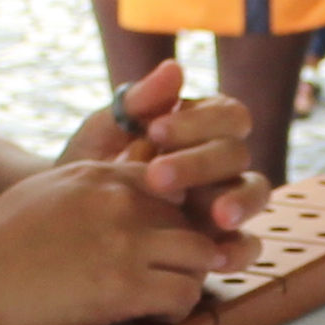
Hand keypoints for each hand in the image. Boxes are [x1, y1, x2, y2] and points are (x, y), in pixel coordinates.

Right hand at [0, 150, 239, 324]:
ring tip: (163, 297)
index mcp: (104, 175)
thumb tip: (121, 198)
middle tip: (171, 274)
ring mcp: (127, 242)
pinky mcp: (123, 286)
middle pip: (195, 220)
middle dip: (191, 249)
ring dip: (189, 279)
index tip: (166, 242)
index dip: (177, 216)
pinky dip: (177, 309)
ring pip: (202, 256)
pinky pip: (184, 295)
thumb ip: (94, 186)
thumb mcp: (50, 188)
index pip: (176, 184)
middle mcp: (123, 201)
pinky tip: (152, 316)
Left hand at [56, 58, 269, 246]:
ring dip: (239, 201)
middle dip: (200, 163)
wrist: (68, 223)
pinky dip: (240, 250)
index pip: (224, 114)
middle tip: (158, 178)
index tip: (154, 132)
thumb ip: (136, 103)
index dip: (197, 121)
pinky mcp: (222, 241)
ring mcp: (225, 200)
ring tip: (217, 216)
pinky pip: (248, 244)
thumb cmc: (91, 168)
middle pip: (236, 152)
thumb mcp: (102, 134)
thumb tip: (174, 67)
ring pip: (256, 192)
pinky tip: (218, 257)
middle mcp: (220, 162)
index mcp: (201, 127)